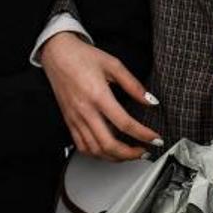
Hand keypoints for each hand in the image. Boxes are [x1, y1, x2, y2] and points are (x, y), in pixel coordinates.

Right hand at [40, 32, 162, 160]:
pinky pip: (82, 146)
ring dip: (114, 157)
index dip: (143, 134)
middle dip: (130, 154)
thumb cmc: (82, 57)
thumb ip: (133, 84)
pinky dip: (97, 154)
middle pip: (109, 144)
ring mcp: (75, 119)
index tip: (155, 138)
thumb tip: (150, 100)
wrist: (57, 54)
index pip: (124, 123)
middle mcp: (85, 111)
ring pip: (95, 150)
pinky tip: (107, 150)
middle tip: (143, 152)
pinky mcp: (69, 121)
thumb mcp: (113, 64)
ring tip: (128, 154)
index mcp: (98, 96)